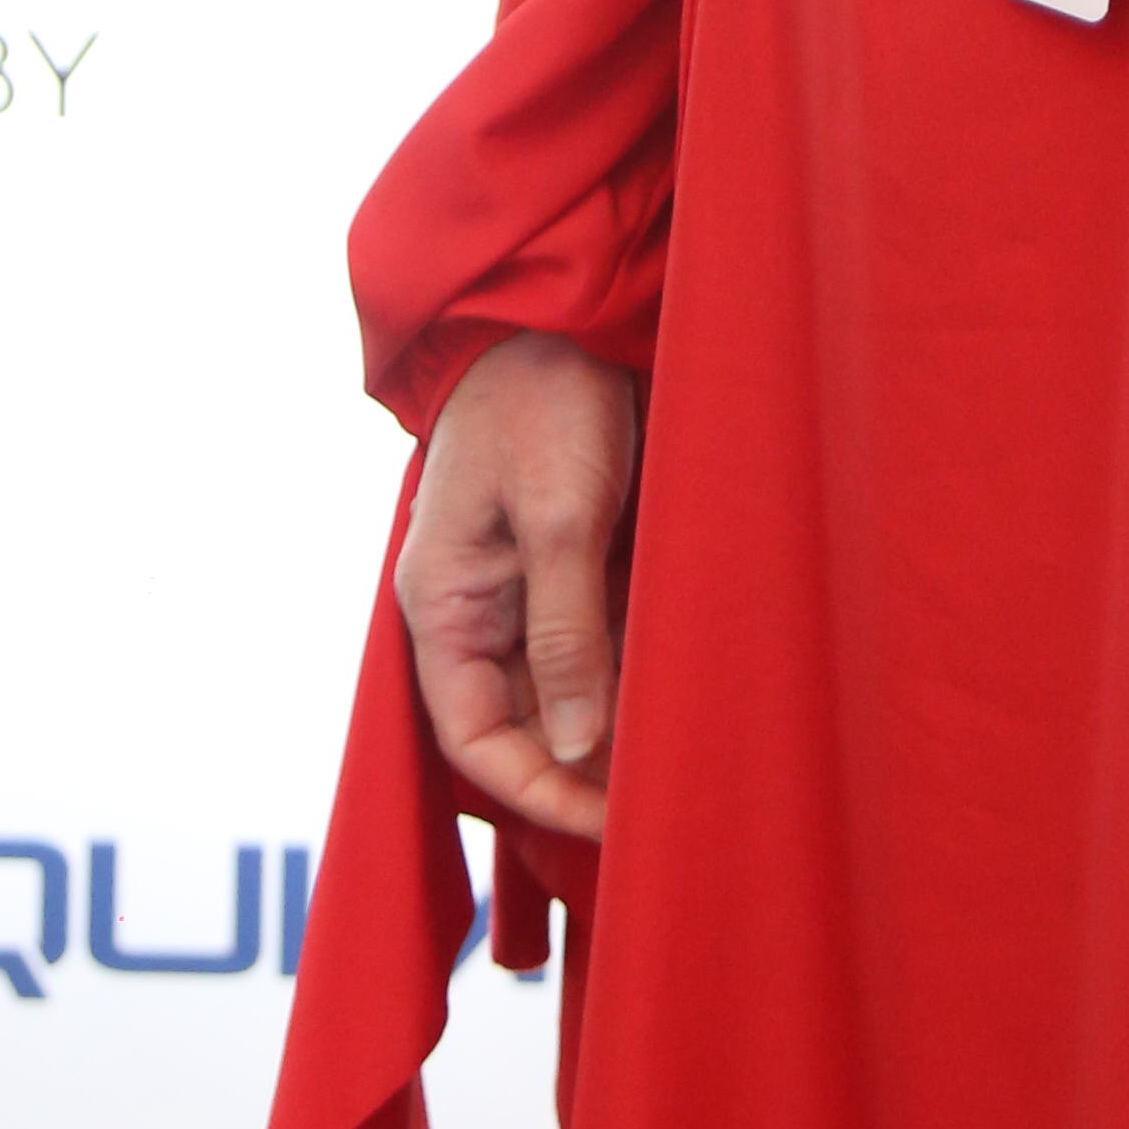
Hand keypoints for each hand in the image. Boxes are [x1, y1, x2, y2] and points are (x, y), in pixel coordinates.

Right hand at [394, 329, 637, 848]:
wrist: (566, 308)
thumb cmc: (544, 398)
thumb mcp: (559, 516)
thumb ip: (565, 633)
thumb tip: (576, 749)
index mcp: (441, 603)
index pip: (471, 737)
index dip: (535, 790)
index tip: (609, 820)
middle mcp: (474, 608)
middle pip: (520, 724)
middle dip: (583, 769)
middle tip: (665, 800)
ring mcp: (522, 587)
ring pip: (563, 689)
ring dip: (616, 724)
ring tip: (687, 757)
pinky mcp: (570, 561)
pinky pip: (595, 641)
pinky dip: (634, 672)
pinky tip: (686, 693)